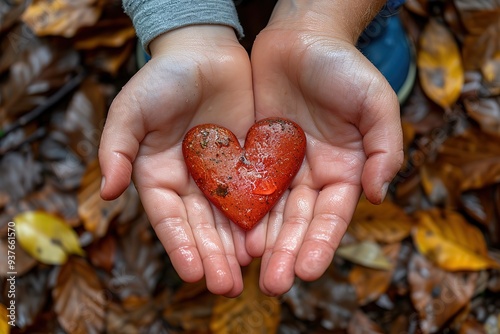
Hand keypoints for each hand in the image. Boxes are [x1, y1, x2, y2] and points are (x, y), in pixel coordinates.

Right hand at [99, 25, 254, 296]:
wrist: (204, 53)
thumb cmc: (163, 78)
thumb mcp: (131, 110)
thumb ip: (116, 148)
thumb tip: (109, 194)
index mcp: (159, 176)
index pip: (169, 219)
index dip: (180, 246)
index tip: (193, 273)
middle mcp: (190, 183)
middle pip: (201, 226)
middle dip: (213, 256)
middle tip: (227, 286)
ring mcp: (220, 176)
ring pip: (229, 218)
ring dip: (237, 247)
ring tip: (249, 274)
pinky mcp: (248, 163)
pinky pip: (255, 194)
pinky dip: (260, 217)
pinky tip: (268, 239)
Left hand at [247, 0, 403, 294]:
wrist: (301, 37)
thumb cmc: (343, 66)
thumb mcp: (376, 101)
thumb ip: (386, 147)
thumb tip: (379, 194)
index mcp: (344, 169)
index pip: (332, 216)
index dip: (321, 243)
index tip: (306, 270)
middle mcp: (311, 175)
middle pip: (298, 222)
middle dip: (287, 253)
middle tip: (272, 285)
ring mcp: (281, 167)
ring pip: (269, 211)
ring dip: (260, 241)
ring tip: (246, 269)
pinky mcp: (254, 153)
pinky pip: (244, 185)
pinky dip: (237, 209)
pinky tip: (227, 232)